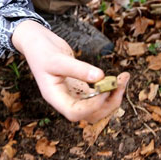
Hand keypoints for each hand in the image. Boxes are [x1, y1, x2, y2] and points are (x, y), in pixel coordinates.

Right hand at [12, 20, 129, 122]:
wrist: (37, 43)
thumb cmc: (41, 51)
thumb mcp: (57, 59)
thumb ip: (77, 68)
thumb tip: (100, 77)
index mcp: (54, 97)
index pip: (74, 113)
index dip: (92, 106)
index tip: (105, 88)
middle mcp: (64, 100)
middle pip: (89, 115)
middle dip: (108, 103)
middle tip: (120, 84)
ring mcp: (73, 94)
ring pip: (96, 107)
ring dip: (112, 98)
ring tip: (123, 79)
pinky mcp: (80, 87)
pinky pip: (97, 95)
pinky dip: (110, 89)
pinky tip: (118, 78)